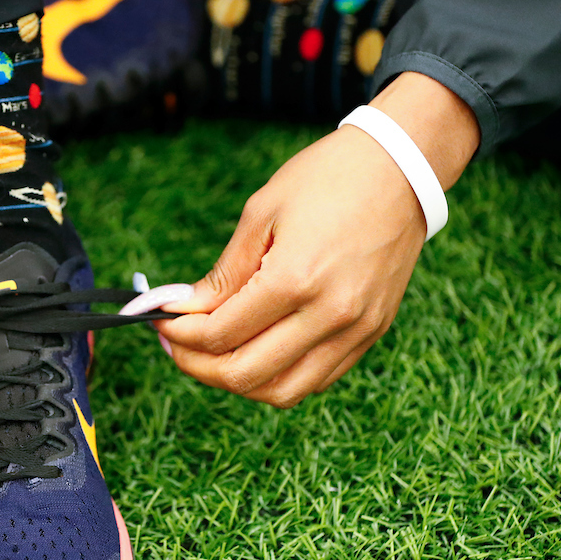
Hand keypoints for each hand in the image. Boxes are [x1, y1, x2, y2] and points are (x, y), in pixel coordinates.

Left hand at [154, 72, 479, 406]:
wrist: (401, 168)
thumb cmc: (328, 178)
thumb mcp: (261, 214)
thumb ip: (223, 274)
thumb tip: (182, 309)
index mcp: (295, 280)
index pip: (221, 333)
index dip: (179, 333)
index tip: (159, 319)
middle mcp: (329, 316)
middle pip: (246, 375)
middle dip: (197, 364)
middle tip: (174, 344)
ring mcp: (355, 330)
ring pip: (282, 391)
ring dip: (237, 381)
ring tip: (211, 354)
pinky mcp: (371, 334)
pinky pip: (316, 379)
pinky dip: (277, 377)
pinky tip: (254, 350)